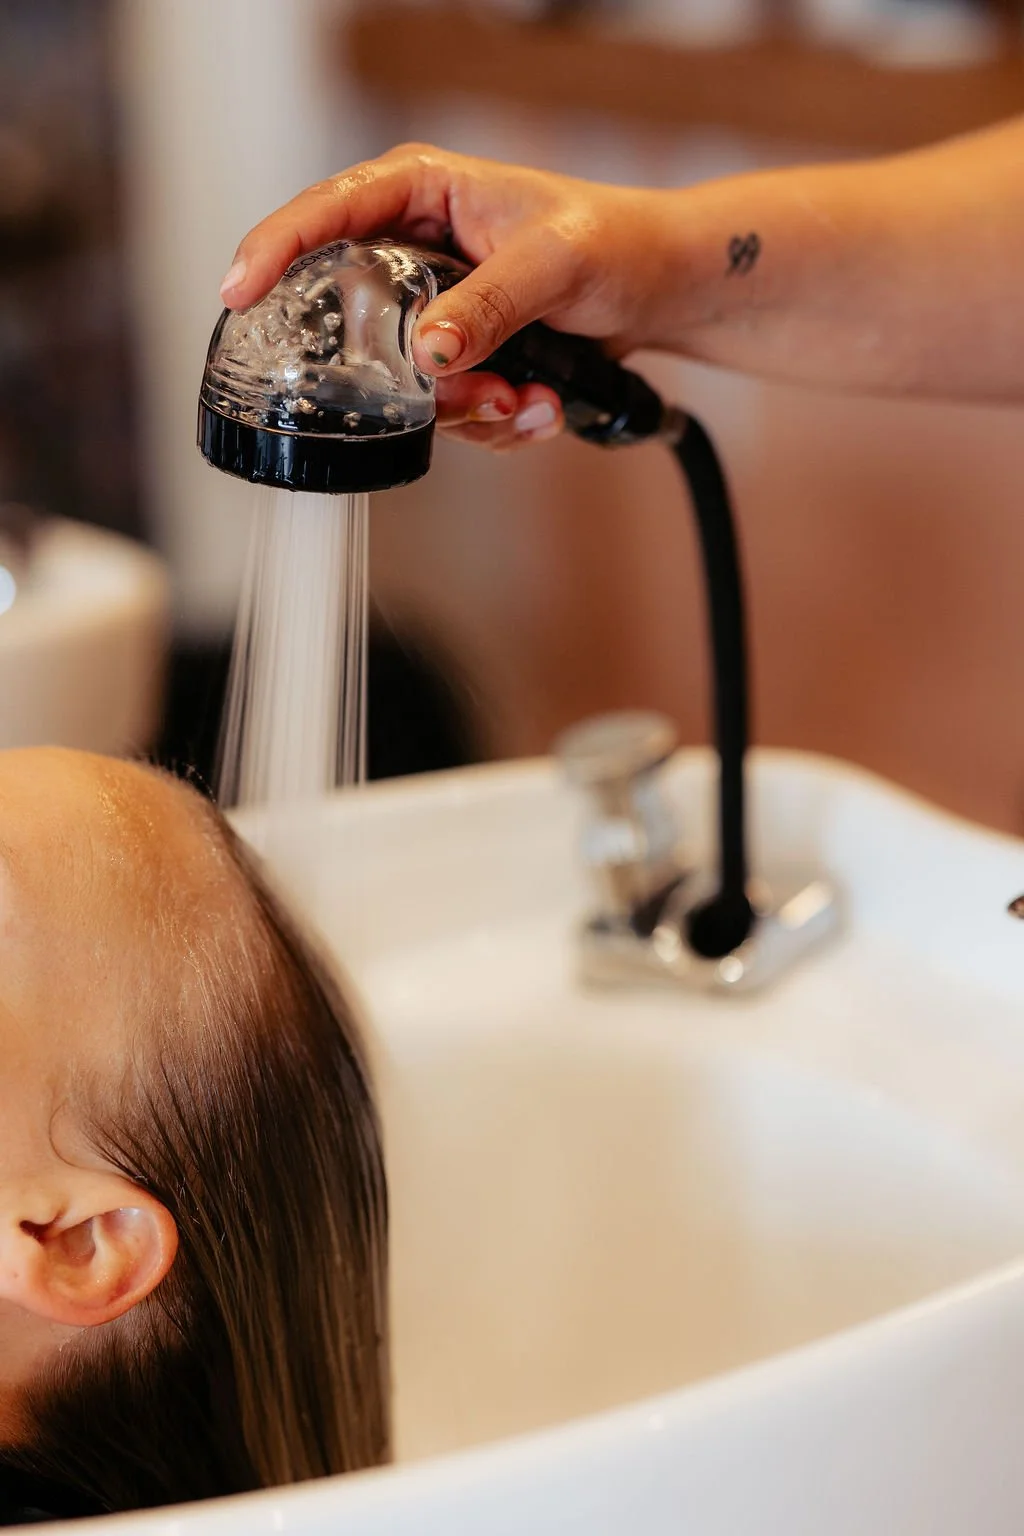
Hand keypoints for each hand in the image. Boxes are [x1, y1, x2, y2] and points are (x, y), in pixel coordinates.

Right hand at [220, 144, 671, 450]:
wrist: (661, 290)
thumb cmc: (615, 244)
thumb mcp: (554, 264)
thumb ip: (489, 304)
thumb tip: (429, 351)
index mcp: (422, 193)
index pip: (326, 213)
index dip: (275, 250)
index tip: (240, 292)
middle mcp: (416, 251)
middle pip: (358, 324)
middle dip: (412, 381)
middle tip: (479, 396)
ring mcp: (436, 313)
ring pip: (408, 386)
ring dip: (472, 412)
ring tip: (532, 401)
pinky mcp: (462, 361)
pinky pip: (452, 412)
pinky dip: (500, 423)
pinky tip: (545, 409)